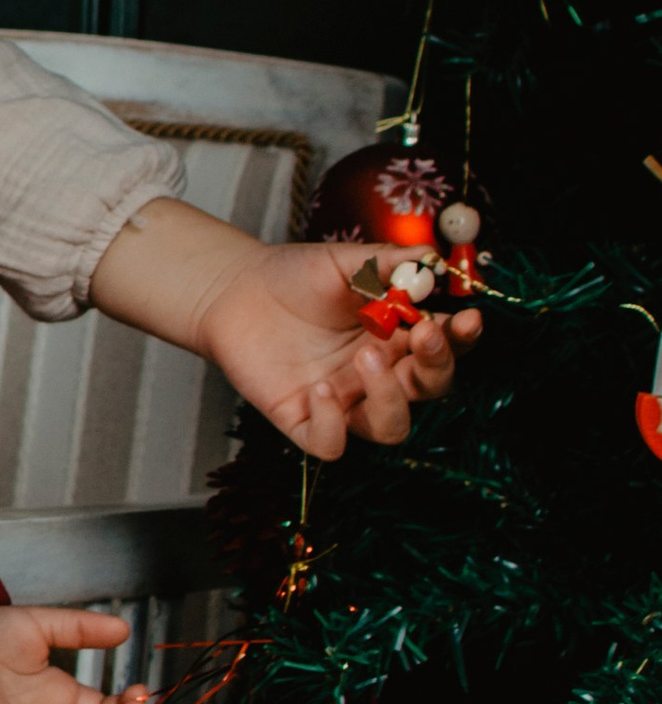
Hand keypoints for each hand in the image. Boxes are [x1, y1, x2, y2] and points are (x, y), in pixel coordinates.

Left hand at [190, 239, 477, 458]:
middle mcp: (379, 373)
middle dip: (438, 365)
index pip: (447, 346)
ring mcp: (345, 400)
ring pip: (391, 428)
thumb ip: (387, 261)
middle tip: (428, 333)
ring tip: (365, 355)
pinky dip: (332, 424)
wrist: (235, 290)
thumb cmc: (296, 276)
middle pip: (430, 388)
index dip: (463, 337)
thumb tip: (432, 259)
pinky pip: (332, 444)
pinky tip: (320, 388)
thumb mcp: (344, 262)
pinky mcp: (304, 419)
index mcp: (398, 336)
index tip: (468, 317)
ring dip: (390, 398)